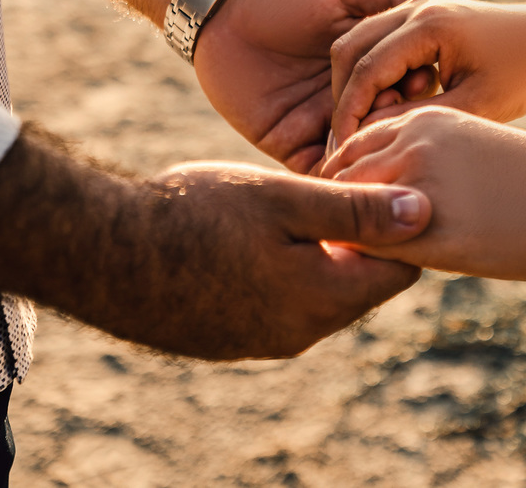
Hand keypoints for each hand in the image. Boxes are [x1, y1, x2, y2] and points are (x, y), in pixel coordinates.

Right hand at [0, 126, 433, 361]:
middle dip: (358, 238)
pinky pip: (273, 305)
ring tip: (292, 205)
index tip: (381, 184)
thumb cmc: (195, 213)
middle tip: (337, 184)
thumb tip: (426, 212)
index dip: (398, 224)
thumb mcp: (284, 199)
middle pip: (356, 284)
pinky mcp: (222, 338)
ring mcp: (255, 342)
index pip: (397, 270)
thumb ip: (356, 208)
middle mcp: (296, 334)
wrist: (99, 250)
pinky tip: (251, 234)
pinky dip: (278, 271)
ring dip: (316, 254)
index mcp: (322, 301)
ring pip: (314, 294)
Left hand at [193, 0, 441, 173]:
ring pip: (360, 152)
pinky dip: (337, 176)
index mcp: (370, 64)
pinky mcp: (290, 145)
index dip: (420, 88)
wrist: (222, 4)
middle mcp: (352, 99)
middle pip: (389, 125)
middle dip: (399, 125)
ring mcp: (323, 125)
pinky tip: (353, 175)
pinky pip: (318, 171)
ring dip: (372, 151)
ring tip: (379, 144)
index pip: (409, 87)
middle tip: (400, 117)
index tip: (424, 81)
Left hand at [322, 107, 525, 279]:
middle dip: (333, 208)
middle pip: (337, 174)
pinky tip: (379, 276)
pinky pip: (371, 246)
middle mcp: (413, 142)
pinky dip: (364, 261)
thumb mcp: (474, 146)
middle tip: (337, 241)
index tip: (349, 209)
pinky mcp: (430, 229)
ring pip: (346, 209)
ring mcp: (419, 183)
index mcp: (425, 119)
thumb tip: (390, 198)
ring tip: (351, 262)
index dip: (344, 179)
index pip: (354, 145)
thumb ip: (427, 160)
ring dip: (345, 235)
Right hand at [328, 0, 525, 145]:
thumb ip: (415, 118)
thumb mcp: (474, 107)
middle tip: (354, 136)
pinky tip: (399, 101)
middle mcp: (416, 8)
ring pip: (360, 42)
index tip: (342, 149)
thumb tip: (363, 135)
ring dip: (360, 82)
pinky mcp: (424, 13)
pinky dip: (377, 71)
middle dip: (346, 96)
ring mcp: (418, 5)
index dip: (348, 113)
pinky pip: (381, 40)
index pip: (365, 70)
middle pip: (349, 49)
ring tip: (381, 119)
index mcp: (427, 25)